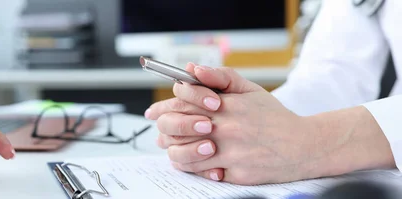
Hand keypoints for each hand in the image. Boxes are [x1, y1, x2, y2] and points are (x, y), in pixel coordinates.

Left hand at [148, 64, 323, 184]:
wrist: (304, 146)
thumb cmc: (273, 117)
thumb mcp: (249, 89)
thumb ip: (219, 77)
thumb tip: (192, 70)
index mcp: (226, 104)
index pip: (182, 99)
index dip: (165, 103)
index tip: (157, 109)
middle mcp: (226, 128)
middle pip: (175, 127)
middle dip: (164, 127)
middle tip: (163, 129)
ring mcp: (229, 152)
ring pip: (182, 154)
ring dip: (174, 149)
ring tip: (176, 146)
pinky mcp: (234, 173)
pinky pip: (201, 172)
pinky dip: (192, 166)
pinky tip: (194, 160)